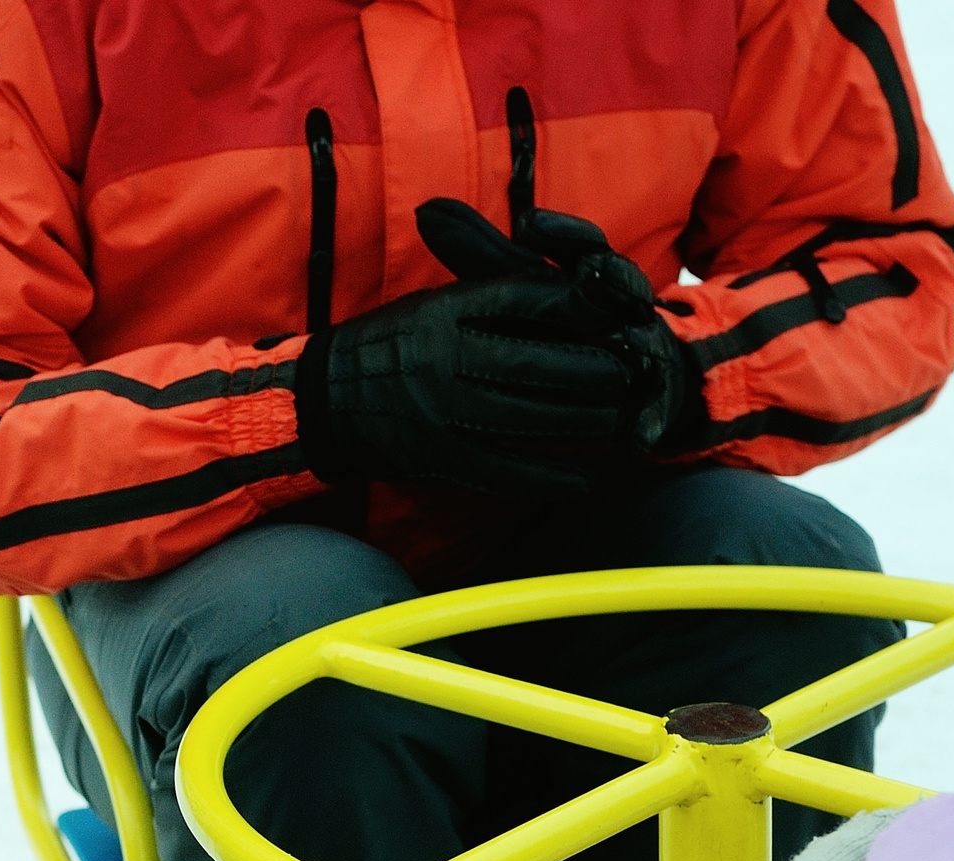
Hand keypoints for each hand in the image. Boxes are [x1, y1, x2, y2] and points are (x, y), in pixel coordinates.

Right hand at [294, 198, 692, 500]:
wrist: (320, 399)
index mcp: (443, 311)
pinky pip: (504, 471)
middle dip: (593, 369)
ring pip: (528, 416)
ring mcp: (440, 410)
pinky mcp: (436, 457)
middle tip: (633, 373)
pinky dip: (548, 478)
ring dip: (581, 422)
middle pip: (537, 361)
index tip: (615, 315)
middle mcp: (443, 357)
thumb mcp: (431, 305)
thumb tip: (560, 287)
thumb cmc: (388, 347)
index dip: (578, 309)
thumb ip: (487, 296)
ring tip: (618, 421)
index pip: (526, 302)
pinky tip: (584, 480)